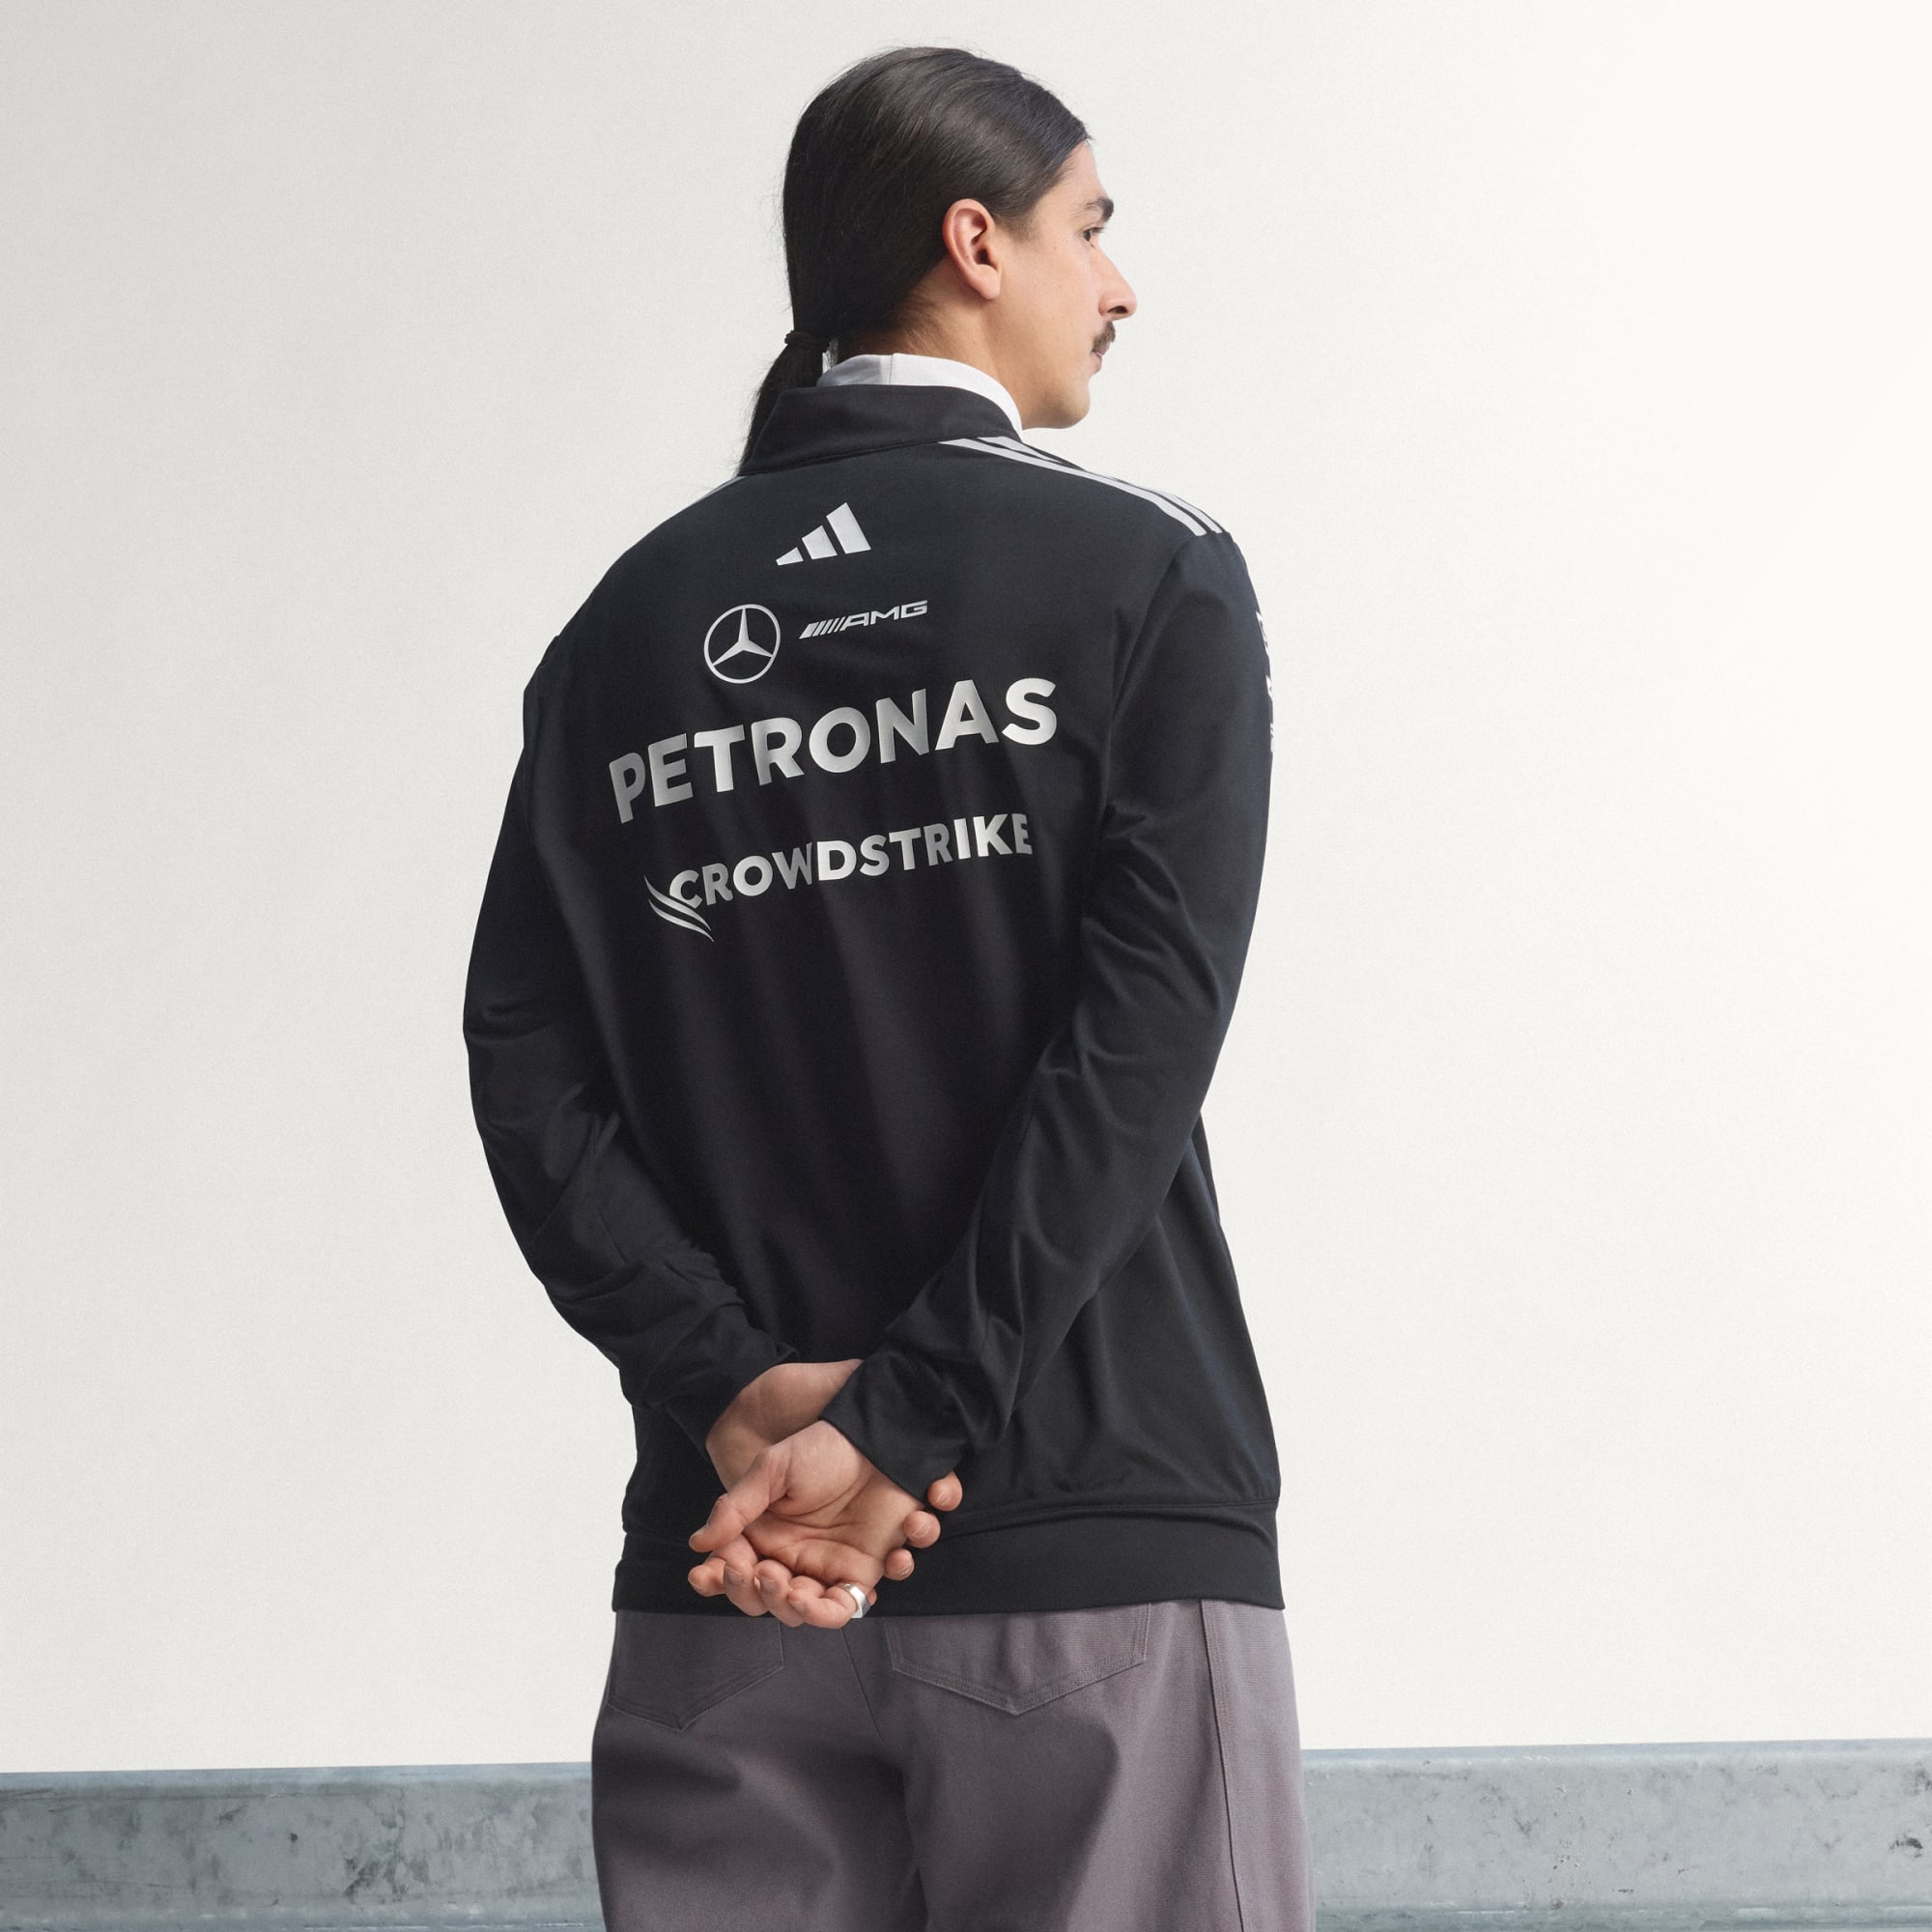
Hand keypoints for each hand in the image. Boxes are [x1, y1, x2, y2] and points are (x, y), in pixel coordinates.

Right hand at [688, 1419, 956, 1627]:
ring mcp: (825, 1568)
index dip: (718, 1580)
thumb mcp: (772, 1469)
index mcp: (764, 1535)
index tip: (705, 1575)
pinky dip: (838, 1608)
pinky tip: (818, 1591)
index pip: (733, 1570)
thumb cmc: (823, 1449)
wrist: (878, 1441)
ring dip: (792, 1610)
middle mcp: (791, 1557)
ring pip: (801, 1613)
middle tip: (761, 1572)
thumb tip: (697, 1543)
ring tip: (791, 1592)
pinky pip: (848, 1606)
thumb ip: (735, 1507)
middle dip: (755, 1595)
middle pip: (763, 1600)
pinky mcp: (861, 1572)